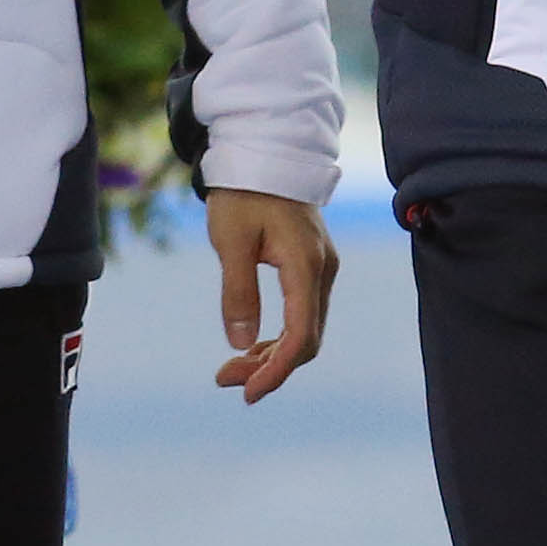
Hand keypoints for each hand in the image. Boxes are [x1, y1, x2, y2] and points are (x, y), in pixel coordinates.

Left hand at [208, 190, 336, 404]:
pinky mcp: (312, 265)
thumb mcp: (230, 241)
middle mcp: (322, 270)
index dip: (277, 370)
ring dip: (272, 354)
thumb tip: (240, 344)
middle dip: (269, 367)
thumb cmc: (244, 192)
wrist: (265, 153)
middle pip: (306, 338)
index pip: (301, 335)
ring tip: (231, 369)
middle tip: (225, 380)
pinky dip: (279, 335)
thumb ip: (238, 291)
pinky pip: (302, 312)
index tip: (247, 392)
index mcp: (305, 265)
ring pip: (305, 328)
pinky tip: (252, 346)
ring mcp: (321, 268)